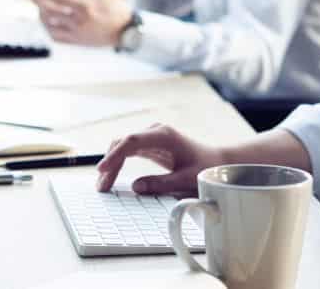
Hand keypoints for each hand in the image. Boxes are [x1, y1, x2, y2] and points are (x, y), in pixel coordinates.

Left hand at [27, 0, 131, 45]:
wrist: (125, 32)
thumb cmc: (118, 9)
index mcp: (86, 6)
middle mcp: (79, 20)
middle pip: (51, 12)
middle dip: (38, 3)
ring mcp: (77, 32)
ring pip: (51, 26)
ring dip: (42, 17)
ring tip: (39, 9)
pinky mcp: (77, 41)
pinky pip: (57, 37)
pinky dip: (49, 30)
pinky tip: (47, 23)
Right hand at [96, 123, 225, 194]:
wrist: (216, 160)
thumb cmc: (204, 168)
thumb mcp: (186, 179)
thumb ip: (162, 183)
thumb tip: (136, 187)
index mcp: (164, 136)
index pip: (132, 141)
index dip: (115, 155)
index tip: (102, 170)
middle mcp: (155, 132)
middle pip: (124, 143)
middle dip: (110, 163)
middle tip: (102, 188)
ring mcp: (152, 136)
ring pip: (123, 146)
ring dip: (112, 163)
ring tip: (103, 186)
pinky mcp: (150, 144)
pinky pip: (128, 151)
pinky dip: (118, 162)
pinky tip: (111, 177)